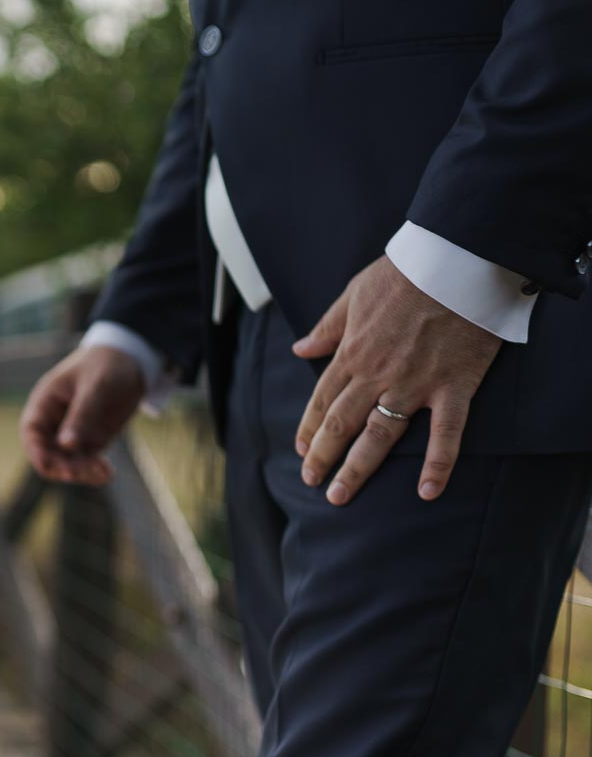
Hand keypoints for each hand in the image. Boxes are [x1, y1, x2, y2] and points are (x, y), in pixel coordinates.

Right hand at [19, 345, 148, 485]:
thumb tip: (66, 445)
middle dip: (63, 466)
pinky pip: (87, 463)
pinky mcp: (91, 441)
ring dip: (81, 472)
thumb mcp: (96, 386)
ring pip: (67, 463)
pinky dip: (95, 471)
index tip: (52, 466)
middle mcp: (54, 422)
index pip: (32, 433)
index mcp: (46, 403)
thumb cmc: (107, 365)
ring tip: (103, 472)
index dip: (38, 452)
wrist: (131, 360)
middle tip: (87, 469)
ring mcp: (73, 434)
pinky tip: (107, 473)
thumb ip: (81, 415)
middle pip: (48, 454)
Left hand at [290, 255, 502, 504]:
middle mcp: (377, 375)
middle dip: (323, 457)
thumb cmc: (404, 272)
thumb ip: (328, 327)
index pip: (323, 400)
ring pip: (379, 435)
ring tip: (339, 496)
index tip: (301, 450)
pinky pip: (446, 433)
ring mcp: (415, 384)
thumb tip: (299, 348)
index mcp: (353, 353)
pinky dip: (438, 464)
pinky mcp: (454, 385)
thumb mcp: (354, 294)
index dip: (309, 428)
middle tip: (311, 484)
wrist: (456, 260)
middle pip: (342, 424)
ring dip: (358, 469)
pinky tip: (428, 492)